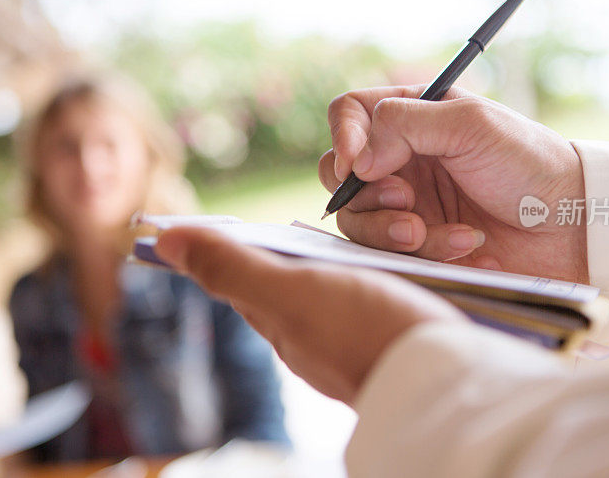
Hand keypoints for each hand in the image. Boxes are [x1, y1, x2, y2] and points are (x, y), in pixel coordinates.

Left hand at [155, 226, 462, 404]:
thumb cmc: (363, 331)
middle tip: (276, 232)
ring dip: (325, 271)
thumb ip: (233, 268)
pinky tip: (382, 276)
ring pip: (326, 299)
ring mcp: (349, 347)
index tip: (223, 228)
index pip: (243, 283)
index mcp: (280, 325)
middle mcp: (309, 342)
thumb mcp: (290, 291)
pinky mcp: (388, 342)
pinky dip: (363, 286)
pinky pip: (364, 308)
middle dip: (277, 261)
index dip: (232, 252)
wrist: (441, 380)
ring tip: (333, 246)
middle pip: (283, 293)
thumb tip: (166, 242)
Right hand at [320, 85, 587, 282]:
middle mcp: (402, 160)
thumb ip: (405, 126)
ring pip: (359, 222)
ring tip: (437, 235)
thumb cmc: (529, 162)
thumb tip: (354, 162)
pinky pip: (394, 255)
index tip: (356, 163)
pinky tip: (469, 247)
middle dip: (367, 197)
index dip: (343, 137)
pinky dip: (429, 253)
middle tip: (407, 202)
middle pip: (340, 177)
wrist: (571, 225)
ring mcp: (408, 205)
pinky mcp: (420, 245)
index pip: (349, 114)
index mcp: (412, 118)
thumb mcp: (471, 124)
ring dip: (394, 232)